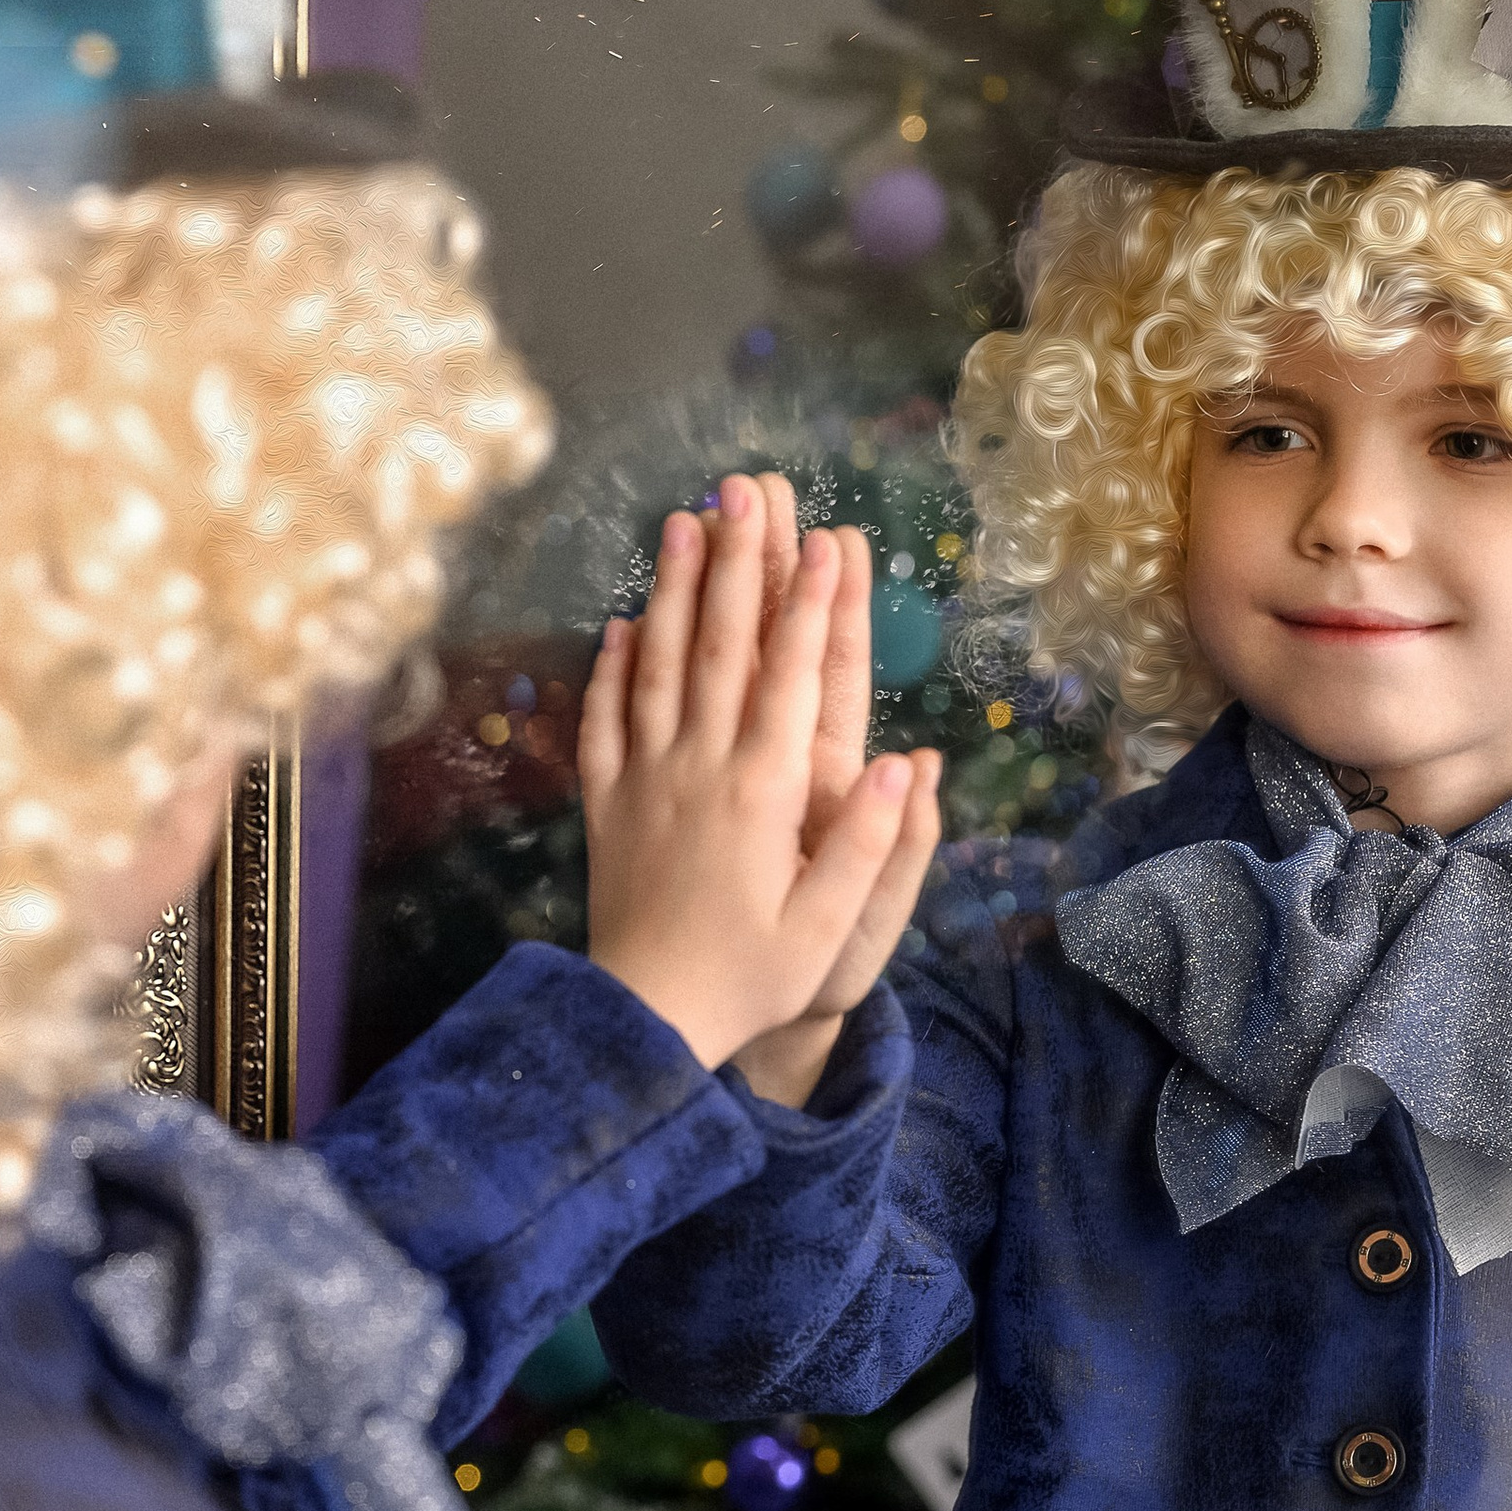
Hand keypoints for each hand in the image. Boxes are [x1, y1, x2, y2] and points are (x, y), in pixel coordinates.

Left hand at [577, 475, 927, 1070]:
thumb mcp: (828, 927)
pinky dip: (611, 668)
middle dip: (739, 562)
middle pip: (721, 647)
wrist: (641, 1021)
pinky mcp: (604, 804)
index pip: (791, 679)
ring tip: (681, 521)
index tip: (825, 539)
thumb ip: (869, 844)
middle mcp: (699, 769)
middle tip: (745, 489)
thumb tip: (908, 762)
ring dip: (672, 589)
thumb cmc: (751, 976)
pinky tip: (619, 624)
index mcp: (763, 793)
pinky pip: (603, 721)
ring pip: (658, 666)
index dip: (810, 605)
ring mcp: (644, 780)